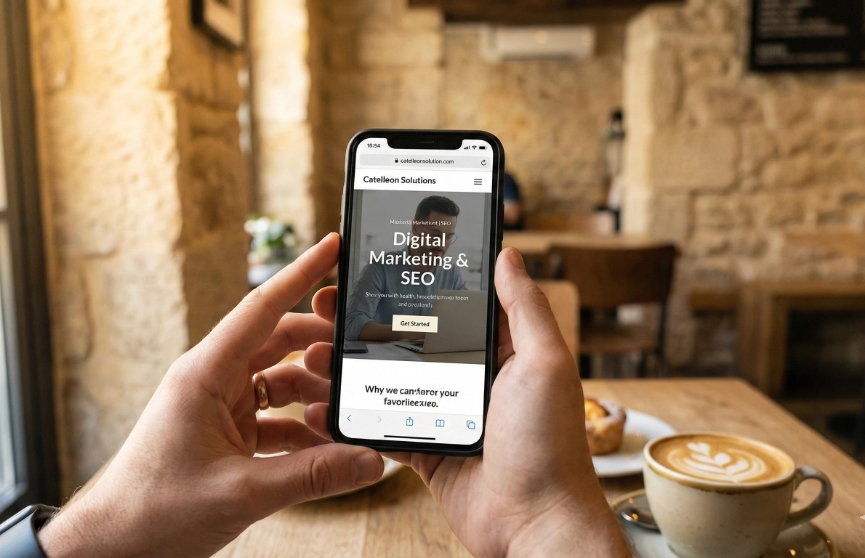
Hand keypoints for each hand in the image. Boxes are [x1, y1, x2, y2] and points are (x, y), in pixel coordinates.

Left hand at [37, 234, 384, 557]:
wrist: (114, 547)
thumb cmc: (153, 512)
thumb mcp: (242, 493)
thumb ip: (312, 476)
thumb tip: (367, 461)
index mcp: (205, 375)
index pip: (261, 309)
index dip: (300, 273)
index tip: (331, 247)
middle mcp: (212, 382)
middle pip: (279, 344)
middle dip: (321, 347)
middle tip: (361, 349)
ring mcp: (219, 408)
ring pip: (281, 383)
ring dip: (315, 396)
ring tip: (349, 412)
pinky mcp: (225, 435)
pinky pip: (276, 419)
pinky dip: (303, 430)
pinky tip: (328, 448)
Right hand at [304, 248, 629, 556]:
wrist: (534, 524)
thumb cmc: (550, 444)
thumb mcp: (545, 363)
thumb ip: (525, 308)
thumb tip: (508, 255)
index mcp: (501, 353)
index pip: (452, 306)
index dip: (414, 285)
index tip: (376, 266)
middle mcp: (470, 379)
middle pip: (409, 340)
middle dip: (365, 322)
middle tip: (327, 306)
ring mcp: (444, 415)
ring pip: (387, 381)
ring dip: (349, 366)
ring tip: (314, 352)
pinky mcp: (425, 450)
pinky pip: (381, 427)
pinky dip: (351, 417)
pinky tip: (321, 405)